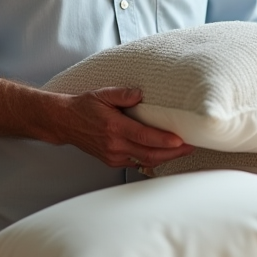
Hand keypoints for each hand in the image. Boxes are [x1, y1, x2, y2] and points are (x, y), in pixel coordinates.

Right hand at [56, 86, 194, 168]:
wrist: (65, 123)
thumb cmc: (84, 107)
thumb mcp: (102, 94)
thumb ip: (122, 94)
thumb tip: (140, 94)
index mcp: (113, 127)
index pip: (143, 136)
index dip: (163, 140)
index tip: (180, 140)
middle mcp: (114, 144)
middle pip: (149, 153)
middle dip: (173, 152)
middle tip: (191, 146)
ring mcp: (114, 155)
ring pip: (145, 161)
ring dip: (166, 157)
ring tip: (183, 150)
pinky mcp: (113, 161)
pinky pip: (137, 162)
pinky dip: (153, 159)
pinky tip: (164, 153)